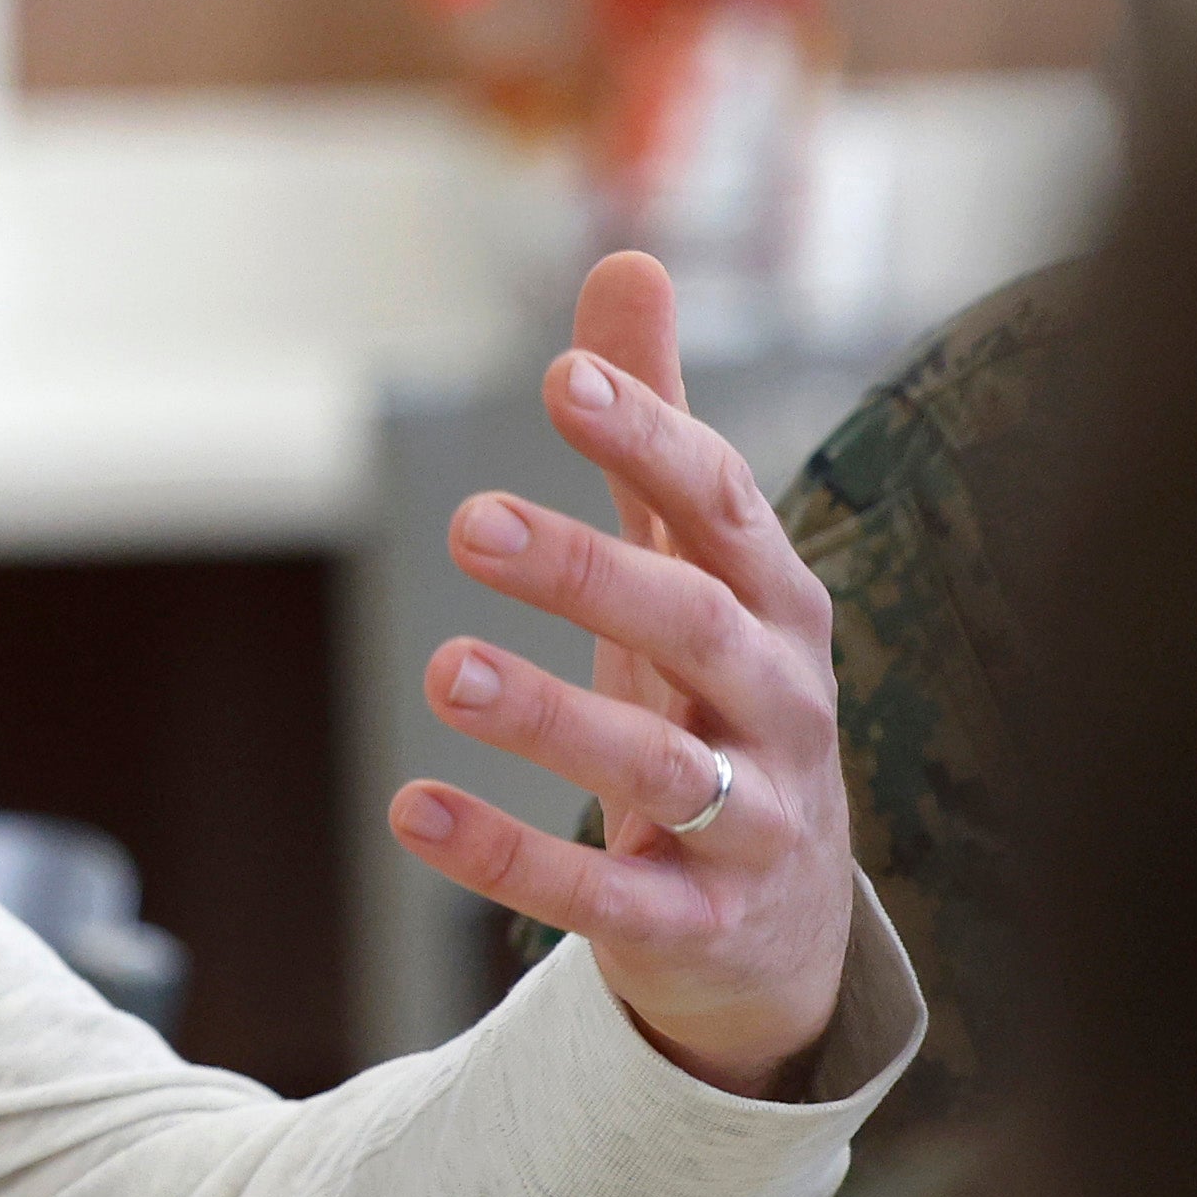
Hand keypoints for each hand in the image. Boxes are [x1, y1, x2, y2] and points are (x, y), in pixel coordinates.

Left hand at [385, 250, 856, 1095]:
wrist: (786, 937)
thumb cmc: (721, 715)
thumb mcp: (692, 575)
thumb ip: (654, 432)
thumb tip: (625, 259)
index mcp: (776, 609)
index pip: (722, 507)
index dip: (651, 438)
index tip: (563, 377)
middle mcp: (780, 708)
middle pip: (694, 625)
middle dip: (588, 572)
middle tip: (470, 522)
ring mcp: (751, 822)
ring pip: (660, 765)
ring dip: (552, 718)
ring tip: (446, 669)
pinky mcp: (697, 924)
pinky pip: (603, 893)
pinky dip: (508, 856)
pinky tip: (410, 808)